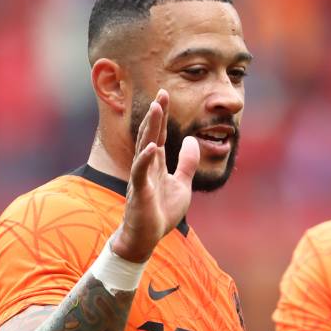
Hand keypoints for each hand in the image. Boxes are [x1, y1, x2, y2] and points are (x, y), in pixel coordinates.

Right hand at [109, 90, 199, 262]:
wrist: (146, 237)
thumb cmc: (161, 212)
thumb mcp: (182, 184)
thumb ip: (187, 163)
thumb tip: (191, 140)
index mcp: (157, 164)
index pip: (159, 134)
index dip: (162, 115)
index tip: (165, 94)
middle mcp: (147, 166)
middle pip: (150, 135)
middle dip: (156, 114)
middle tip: (161, 93)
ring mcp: (141, 177)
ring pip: (144, 147)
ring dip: (150, 128)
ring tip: (155, 109)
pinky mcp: (139, 192)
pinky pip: (140, 172)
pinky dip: (145, 159)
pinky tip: (150, 147)